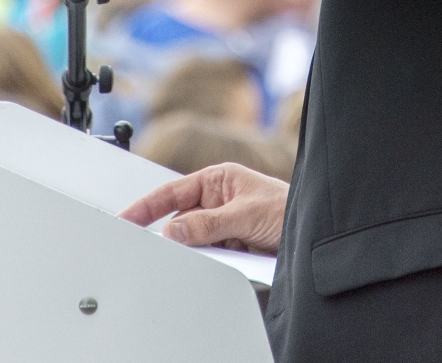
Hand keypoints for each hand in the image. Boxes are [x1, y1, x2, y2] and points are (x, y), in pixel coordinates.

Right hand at [119, 163, 289, 253]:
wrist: (316, 234)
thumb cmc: (288, 208)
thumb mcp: (245, 214)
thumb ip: (208, 223)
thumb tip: (173, 230)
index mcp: (218, 180)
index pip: (172, 193)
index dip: (146, 206)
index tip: (125, 218)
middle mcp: (218, 201)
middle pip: (181, 221)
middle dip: (177, 235)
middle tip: (165, 247)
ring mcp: (224, 225)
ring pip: (195, 241)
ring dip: (200, 249)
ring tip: (218, 250)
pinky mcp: (232, 247)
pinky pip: (211, 255)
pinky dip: (211, 261)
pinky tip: (225, 259)